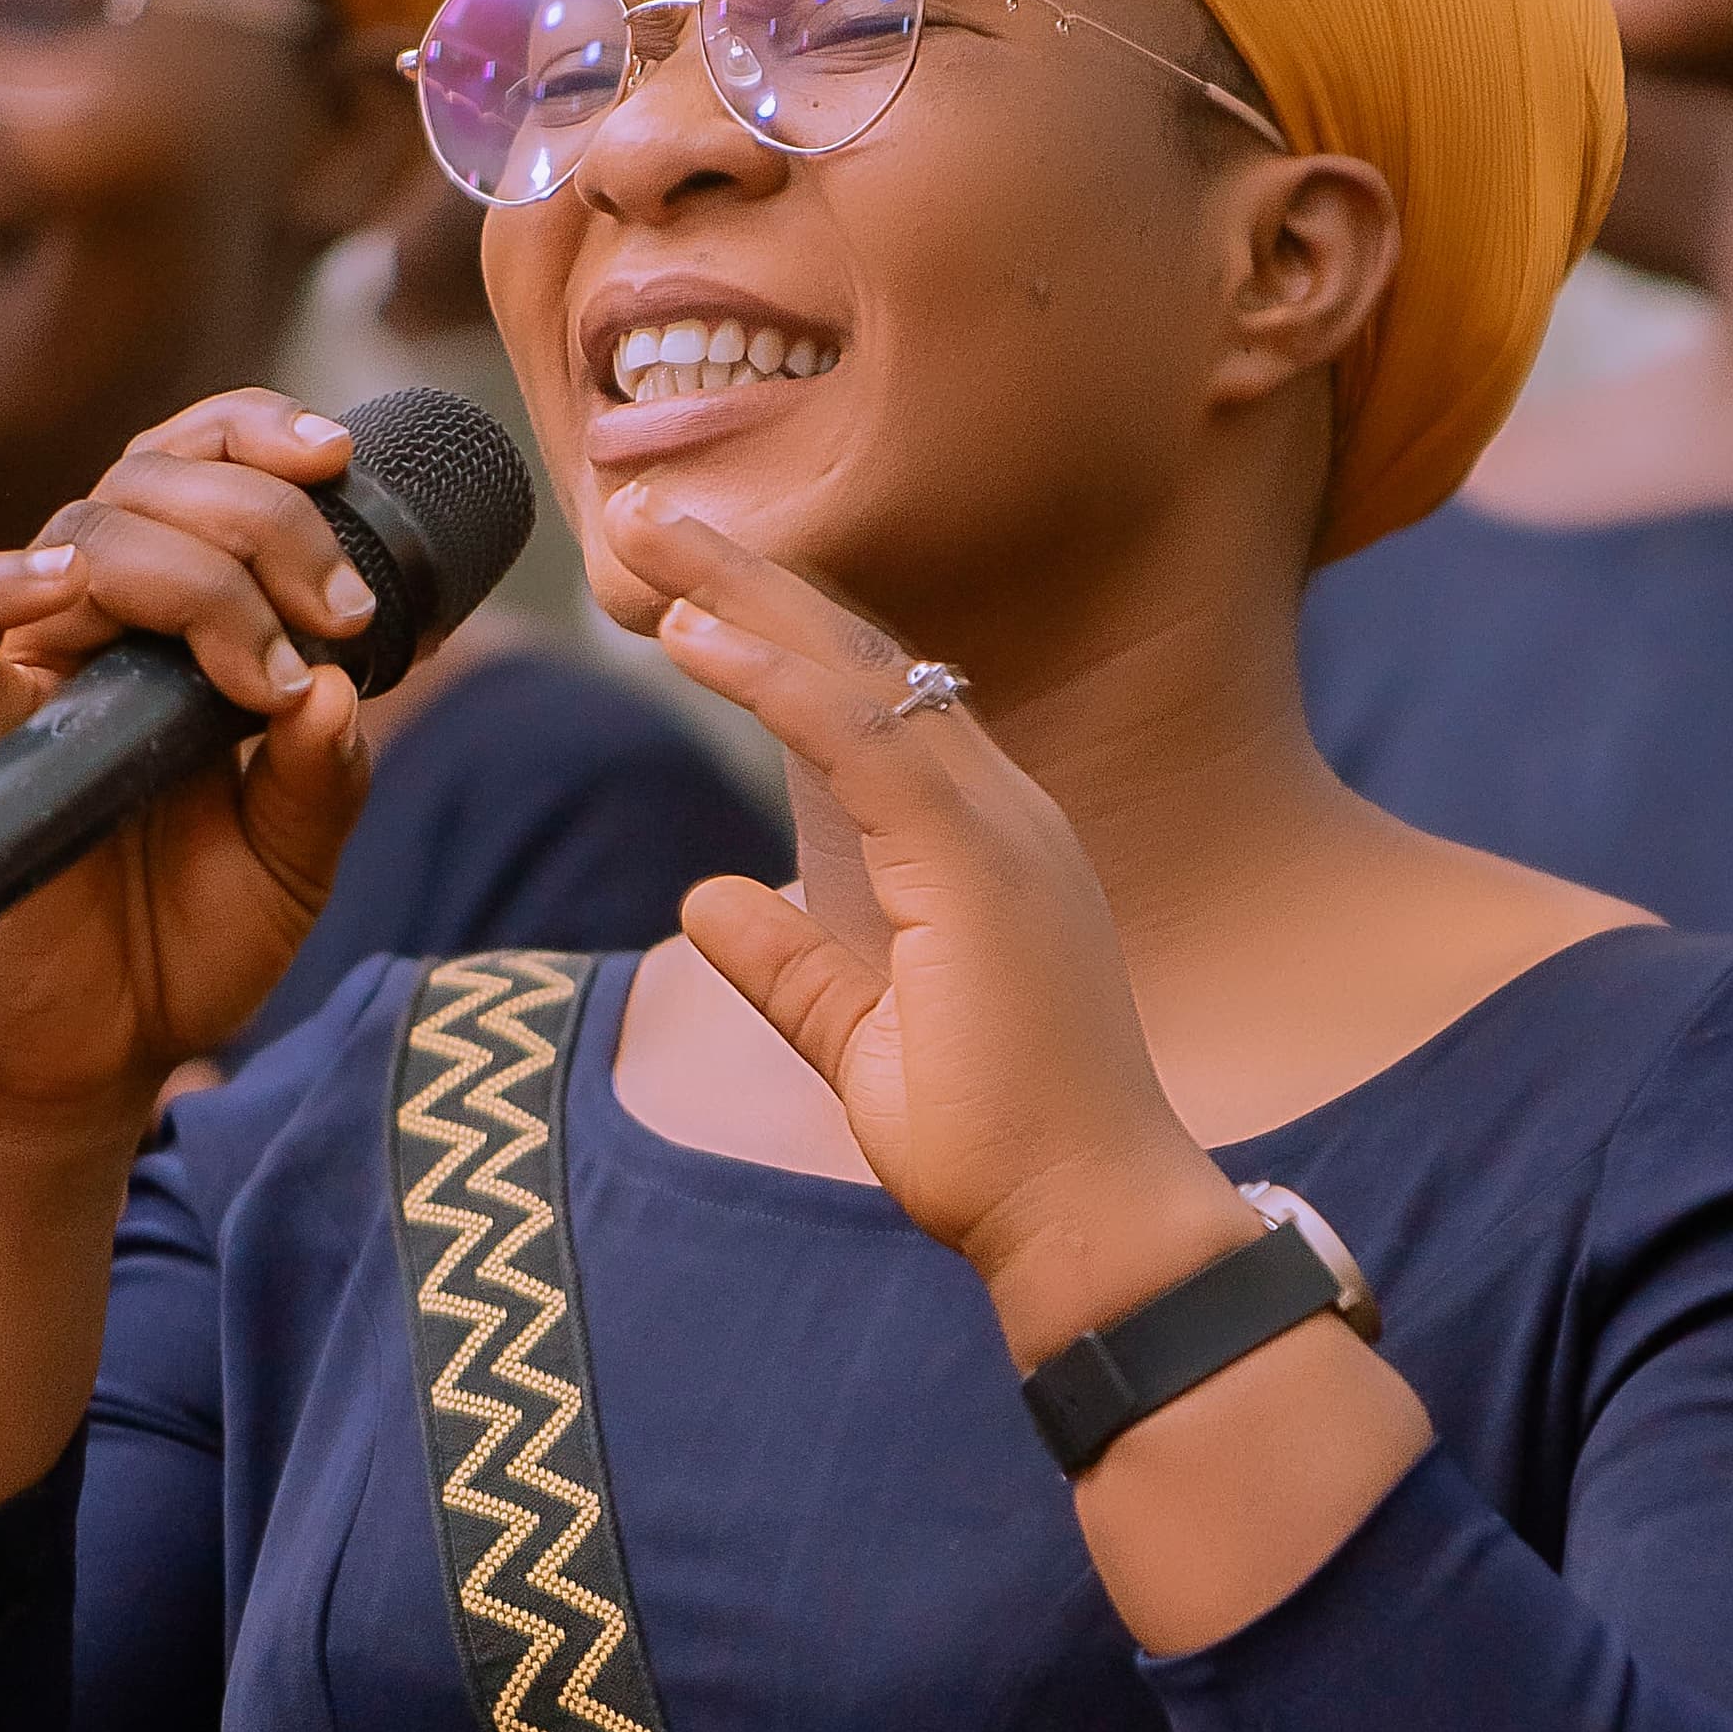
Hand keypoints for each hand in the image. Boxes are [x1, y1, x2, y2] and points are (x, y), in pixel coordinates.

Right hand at [0, 393, 377, 1137]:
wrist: (104, 1054)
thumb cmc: (188, 943)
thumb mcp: (297, 858)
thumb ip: (323, 777)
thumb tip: (337, 691)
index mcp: (171, 623)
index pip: (188, 465)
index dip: (252, 430)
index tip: (336, 457)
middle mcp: (93, 626)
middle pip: (147, 484)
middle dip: (263, 523)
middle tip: (339, 618)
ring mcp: (29, 675)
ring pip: (83, 538)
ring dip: (197, 577)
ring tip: (265, 675)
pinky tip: (64, 587)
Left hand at [620, 491, 1245, 1358]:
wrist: (1087, 1222)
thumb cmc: (1000, 1149)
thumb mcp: (859, 1042)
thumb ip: (788, 966)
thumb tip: (702, 895)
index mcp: (982, 847)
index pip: (867, 706)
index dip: (773, 633)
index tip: (677, 585)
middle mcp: (1002, 814)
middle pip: (860, 658)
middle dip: (748, 576)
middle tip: (645, 508)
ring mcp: (999, 829)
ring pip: (856, 672)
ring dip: (745, 595)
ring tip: (648, 531)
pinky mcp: (976, 864)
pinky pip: (859, 740)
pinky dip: (771, 679)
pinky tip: (694, 635)